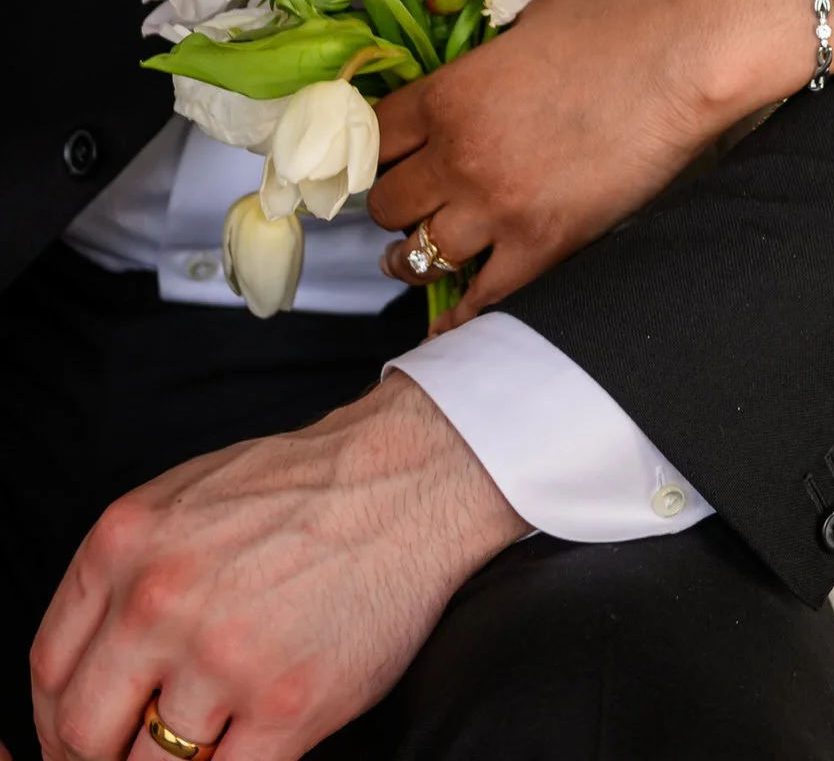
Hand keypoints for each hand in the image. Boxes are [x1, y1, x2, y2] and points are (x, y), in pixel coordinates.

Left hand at [30, 376, 525, 760]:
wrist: (408, 477)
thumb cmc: (299, 489)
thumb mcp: (182, 500)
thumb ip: (124, 576)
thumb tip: (87, 675)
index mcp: (123, 543)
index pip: (48, 672)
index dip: (57, 723)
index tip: (80, 739)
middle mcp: (159, 600)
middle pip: (83, 732)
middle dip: (105, 755)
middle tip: (138, 751)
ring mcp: (223, 656)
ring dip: (180, 760)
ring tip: (214, 733)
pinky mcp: (287, 703)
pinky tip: (252, 742)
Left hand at [369, 0, 746, 328]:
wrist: (676, 61)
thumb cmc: (610, 29)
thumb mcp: (525, 25)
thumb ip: (485, 60)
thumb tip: (478, 74)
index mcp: (449, 95)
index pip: (376, 138)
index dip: (377, 151)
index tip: (385, 160)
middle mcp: (459, 156)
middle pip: (387, 203)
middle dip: (395, 204)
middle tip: (409, 204)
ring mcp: (497, 207)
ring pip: (418, 256)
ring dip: (414, 256)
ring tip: (416, 256)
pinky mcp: (541, 246)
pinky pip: (480, 299)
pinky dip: (460, 314)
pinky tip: (448, 322)